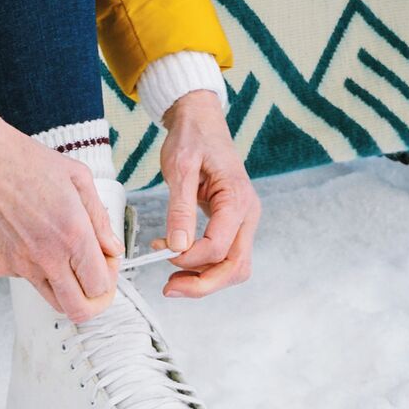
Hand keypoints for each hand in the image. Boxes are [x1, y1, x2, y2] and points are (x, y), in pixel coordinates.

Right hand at [0, 110, 118, 318]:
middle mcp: (45, 258)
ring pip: (52, 299)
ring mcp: (19, 265)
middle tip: (93, 279)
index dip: (109, 279)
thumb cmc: (27, 161)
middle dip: (93, 300)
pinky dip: (34, 266)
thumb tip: (112, 249)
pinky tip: (29, 235)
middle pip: (78, 310)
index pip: (101, 287)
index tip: (106, 263)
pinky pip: (25, 278)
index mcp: (72, 235)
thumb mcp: (78, 178)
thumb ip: (100, 219)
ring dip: (65, 286)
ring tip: (62, 253)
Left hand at [152, 90, 257, 298]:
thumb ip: (180, 208)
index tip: (161, 251)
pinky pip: (225, 255)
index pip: (219, 246)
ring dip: (205, 279)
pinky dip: (204, 266)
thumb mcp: (180, 168)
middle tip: (170, 288)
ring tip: (172, 278)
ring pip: (233, 267)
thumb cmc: (192, 138)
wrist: (201, 120)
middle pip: (235, 267)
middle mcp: (247, 214)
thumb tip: (178, 247)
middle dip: (204, 284)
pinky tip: (179, 260)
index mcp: (237, 199)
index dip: (189, 258)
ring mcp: (242, 220)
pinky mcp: (232, 223)